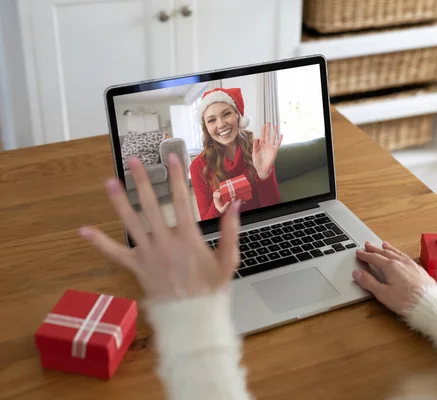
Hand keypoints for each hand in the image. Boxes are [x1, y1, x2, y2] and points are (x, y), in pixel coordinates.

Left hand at [78, 154, 241, 299]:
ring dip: (120, 201)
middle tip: (133, 161)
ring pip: (131, 223)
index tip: (172, 158)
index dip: (177, 177)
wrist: (192, 317)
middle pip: (152, 205)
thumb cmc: (211, 289)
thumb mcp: (228, 260)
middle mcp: (165, 242)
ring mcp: (149, 254)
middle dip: (143, 181)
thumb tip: (235, 205)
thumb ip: (231, 230)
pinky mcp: (137, 267)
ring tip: (111, 181)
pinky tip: (84, 231)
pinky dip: (100, 243)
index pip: (182, 200)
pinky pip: (116, 254)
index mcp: (188, 238)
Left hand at [252, 123, 282, 179]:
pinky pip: (278, 144)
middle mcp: (266, 145)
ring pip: (273, 138)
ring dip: (274, 132)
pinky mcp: (274, 151)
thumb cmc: (257, 162)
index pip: (262, 135)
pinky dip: (280, 139)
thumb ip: (255, 146)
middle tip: (269, 122)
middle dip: (268, 129)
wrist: (262, 169)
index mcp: (260, 145)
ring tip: (275, 126)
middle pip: (267, 135)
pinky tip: (281, 135)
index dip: (262, 130)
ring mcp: (271, 147)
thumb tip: (255, 138)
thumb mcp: (254, 153)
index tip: (263, 124)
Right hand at [354, 241, 436, 316]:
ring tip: (384, 245)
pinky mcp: (419, 269)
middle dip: (375, 249)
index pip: (374, 258)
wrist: (429, 304)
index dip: (365, 256)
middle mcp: (401, 262)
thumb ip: (369, 282)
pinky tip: (401, 255)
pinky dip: (399, 253)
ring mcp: (411, 264)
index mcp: (390, 267)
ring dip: (388, 249)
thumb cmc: (406, 301)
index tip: (359, 253)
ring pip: (397, 253)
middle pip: (385, 253)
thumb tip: (357, 273)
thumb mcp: (383, 294)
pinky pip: (406, 256)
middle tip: (368, 245)